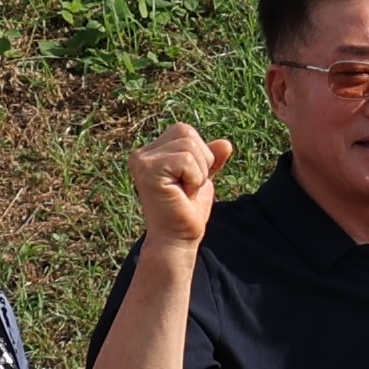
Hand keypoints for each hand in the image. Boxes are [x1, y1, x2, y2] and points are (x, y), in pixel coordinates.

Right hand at [131, 124, 228, 254]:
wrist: (178, 238)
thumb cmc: (187, 211)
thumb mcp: (202, 179)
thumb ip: (210, 159)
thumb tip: (226, 144)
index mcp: (151, 152)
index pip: (185, 130)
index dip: (199, 155)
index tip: (188, 180)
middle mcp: (142, 154)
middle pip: (186, 132)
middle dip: (200, 161)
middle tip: (187, 186)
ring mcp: (142, 161)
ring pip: (188, 145)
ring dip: (197, 172)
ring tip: (184, 190)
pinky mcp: (148, 170)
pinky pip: (186, 159)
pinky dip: (193, 177)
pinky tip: (181, 192)